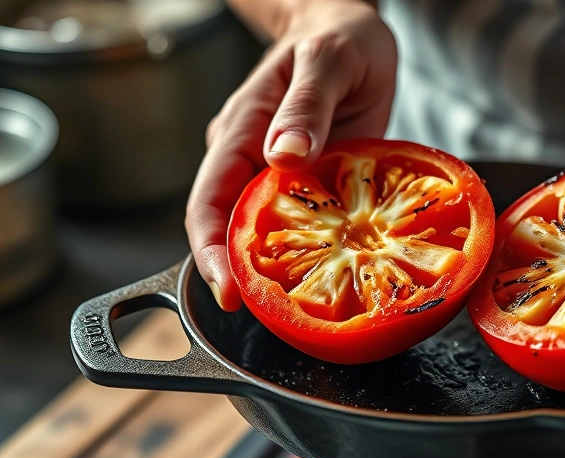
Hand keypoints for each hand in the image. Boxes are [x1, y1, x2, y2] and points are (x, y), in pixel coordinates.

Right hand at [185, 0, 396, 310]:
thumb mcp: (328, 61)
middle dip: (245, 277)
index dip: (212, 250)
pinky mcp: (317, 185)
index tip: (228, 290)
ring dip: (286, 271)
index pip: (211, 201)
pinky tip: (346, 275)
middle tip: (273, 318)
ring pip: (274, 235)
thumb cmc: (338, 39)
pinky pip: (315, 226)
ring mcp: (284, 177)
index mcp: (243, 132)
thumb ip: (306, 106)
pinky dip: (325, 252)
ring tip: (310, 307)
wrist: (353, 33)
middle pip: (233, 230)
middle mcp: (255, 161)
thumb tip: (284, 155)